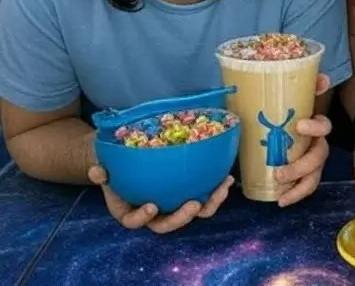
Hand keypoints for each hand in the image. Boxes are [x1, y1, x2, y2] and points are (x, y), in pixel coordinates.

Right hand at [88, 164, 233, 232]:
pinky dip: (215, 191)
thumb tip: (97, 170)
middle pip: (167, 224)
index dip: (142, 217)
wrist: (127, 162)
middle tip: (194, 204)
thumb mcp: (104, 166)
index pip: (134, 221)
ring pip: (191, 214)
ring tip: (222, 188)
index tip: (151, 206)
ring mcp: (171, 206)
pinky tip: (226, 178)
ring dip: (208, 204)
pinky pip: (202, 199)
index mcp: (129, 211)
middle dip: (182, 217)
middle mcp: (152, 214)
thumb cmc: (115, 166)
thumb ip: (100, 170)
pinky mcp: (186, 195)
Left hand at [273, 73, 331, 206]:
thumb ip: (306, 86)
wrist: (276, 126)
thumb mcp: (291, 99)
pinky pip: (305, 187)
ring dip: (299, 186)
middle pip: (318, 157)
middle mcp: (317, 144)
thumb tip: (324, 79)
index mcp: (314, 125)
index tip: (299, 125)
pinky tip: (281, 200)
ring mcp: (312, 162)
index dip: (315, 127)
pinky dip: (294, 195)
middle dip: (301, 166)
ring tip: (281, 194)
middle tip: (279, 172)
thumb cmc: (285, 112)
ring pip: (314, 176)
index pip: (323, 126)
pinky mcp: (303, 175)